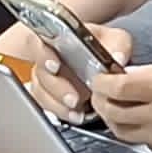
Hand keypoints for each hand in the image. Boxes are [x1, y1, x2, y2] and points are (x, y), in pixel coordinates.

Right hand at [11, 22, 132, 122]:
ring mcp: (45, 78)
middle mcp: (44, 57)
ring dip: (58, 105)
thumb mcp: (115, 38)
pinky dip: (62, 112)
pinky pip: (48, 106)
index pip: (33, 42)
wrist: (102, 57)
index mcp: (54, 37)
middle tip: (74, 99)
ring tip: (77, 111)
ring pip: (41, 93)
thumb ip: (118, 45)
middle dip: (56, 89)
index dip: (40, 54)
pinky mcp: (51, 96)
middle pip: (39, 73)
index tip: (55, 66)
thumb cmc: (104, 44)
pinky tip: (76, 115)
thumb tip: (118, 57)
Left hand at [91, 61, 151, 152]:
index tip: (99, 79)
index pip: (116, 87)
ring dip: (116, 120)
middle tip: (103, 96)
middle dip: (102, 102)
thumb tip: (124, 77)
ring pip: (122, 132)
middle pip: (112, 112)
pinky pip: (145, 145)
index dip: (100, 83)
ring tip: (122, 111)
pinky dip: (144, 135)